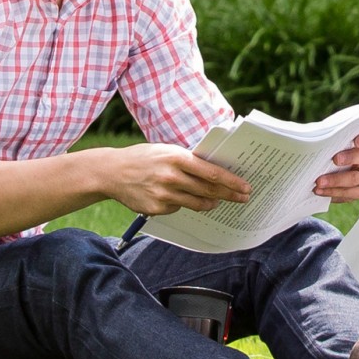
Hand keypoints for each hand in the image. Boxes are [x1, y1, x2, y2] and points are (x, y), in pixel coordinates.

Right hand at [100, 143, 250, 216]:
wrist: (113, 172)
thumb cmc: (144, 157)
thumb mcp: (167, 150)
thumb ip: (188, 161)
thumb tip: (213, 172)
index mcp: (177, 157)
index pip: (212, 173)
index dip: (231, 182)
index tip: (245, 187)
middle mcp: (172, 177)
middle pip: (208, 190)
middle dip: (229, 194)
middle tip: (243, 197)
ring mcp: (164, 195)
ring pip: (197, 203)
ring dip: (212, 203)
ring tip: (219, 201)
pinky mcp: (157, 208)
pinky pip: (179, 208)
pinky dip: (186, 204)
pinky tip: (184, 199)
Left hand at [314, 125, 358, 202]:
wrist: (332, 164)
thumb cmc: (335, 146)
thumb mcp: (334, 135)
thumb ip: (332, 133)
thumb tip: (317, 133)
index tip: (357, 141)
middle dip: (349, 158)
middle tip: (335, 160)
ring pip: (357, 178)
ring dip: (336, 180)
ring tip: (320, 181)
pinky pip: (351, 193)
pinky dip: (333, 192)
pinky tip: (321, 190)